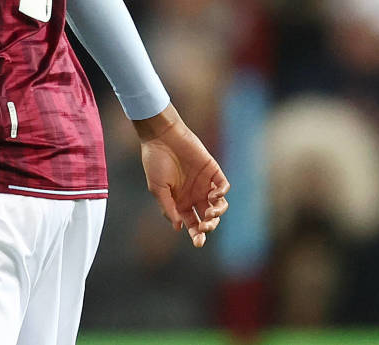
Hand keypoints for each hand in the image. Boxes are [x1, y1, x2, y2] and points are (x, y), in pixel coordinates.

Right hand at [133, 104, 229, 247]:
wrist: (161, 137)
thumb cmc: (155, 162)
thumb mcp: (157, 188)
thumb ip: (168, 208)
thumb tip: (178, 227)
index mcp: (180, 201)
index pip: (192, 223)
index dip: (196, 234)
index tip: (198, 242)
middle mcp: (194, 195)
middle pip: (207, 218)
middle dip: (208, 226)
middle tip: (204, 226)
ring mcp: (204, 183)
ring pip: (218, 205)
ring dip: (217, 213)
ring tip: (209, 213)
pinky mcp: (213, 171)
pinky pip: (223, 187)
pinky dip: (221, 194)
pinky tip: (213, 196)